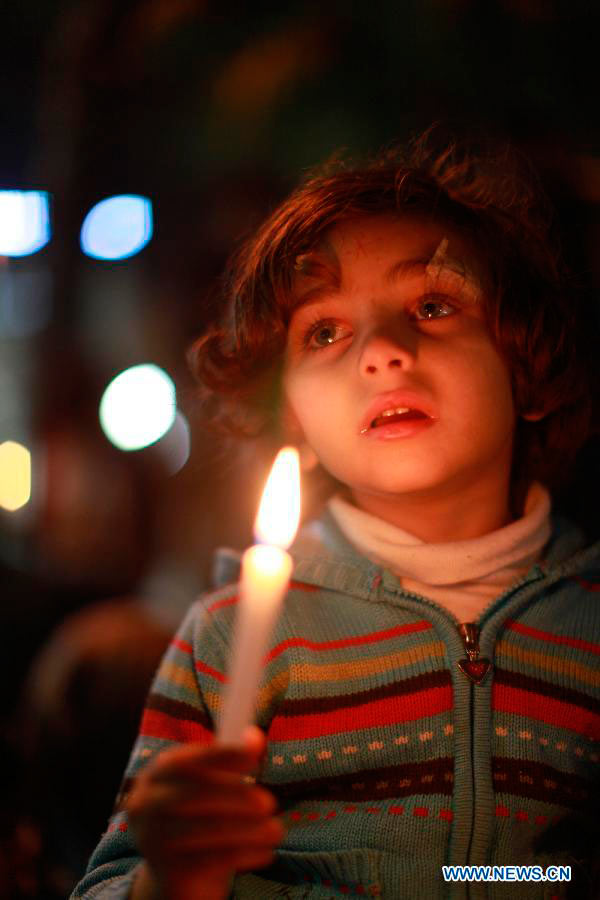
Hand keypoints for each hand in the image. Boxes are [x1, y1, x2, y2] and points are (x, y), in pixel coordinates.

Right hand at [126, 726, 282, 899]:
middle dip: (237, 796)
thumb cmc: (198, 818)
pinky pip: (212, 861)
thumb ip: (229, 760)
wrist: (175, 875)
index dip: (220, 756)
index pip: (185, 761)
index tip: (254, 757)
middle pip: (194, 796)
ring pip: (207, 830)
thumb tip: (254, 737)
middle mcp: (146, 805)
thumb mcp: (209, 785)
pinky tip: (265, 851)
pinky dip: (245, 854)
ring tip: (276, 830)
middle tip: (269, 803)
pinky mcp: (169, 872)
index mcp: (156, 776)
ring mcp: (153, 841)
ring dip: (249, 829)